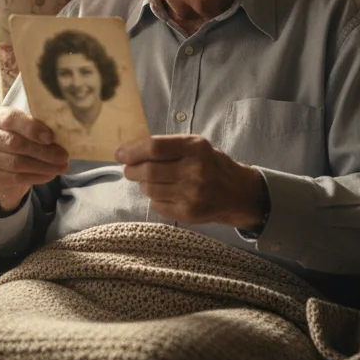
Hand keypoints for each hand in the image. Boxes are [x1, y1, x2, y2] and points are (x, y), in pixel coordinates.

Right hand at [0, 106, 69, 213]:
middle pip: (15, 143)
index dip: (32, 128)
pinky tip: (49, 175)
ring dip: (43, 166)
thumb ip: (37, 127)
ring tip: (61, 167)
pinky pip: (14, 178)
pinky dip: (36, 177)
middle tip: (63, 156)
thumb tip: (62, 134)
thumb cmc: (18, 139)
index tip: (51, 137)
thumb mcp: (25, 128)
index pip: (11, 119)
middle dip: (43, 151)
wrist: (1, 165)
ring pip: (16, 163)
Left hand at [117, 135, 265, 230]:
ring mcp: (192, 194)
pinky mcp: (188, 213)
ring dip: (143, 184)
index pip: (155, 147)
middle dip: (132, 170)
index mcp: (197, 148)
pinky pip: (157, 205)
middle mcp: (195, 170)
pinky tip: (164, 193)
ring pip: (149, 189)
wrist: (238, 194)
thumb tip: (130, 152)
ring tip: (150, 181)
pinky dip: (154, 198)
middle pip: (148, 170)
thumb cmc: (212, 165)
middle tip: (129, 170)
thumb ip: (168, 147)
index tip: (120, 154)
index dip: (132, 151)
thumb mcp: (197, 147)